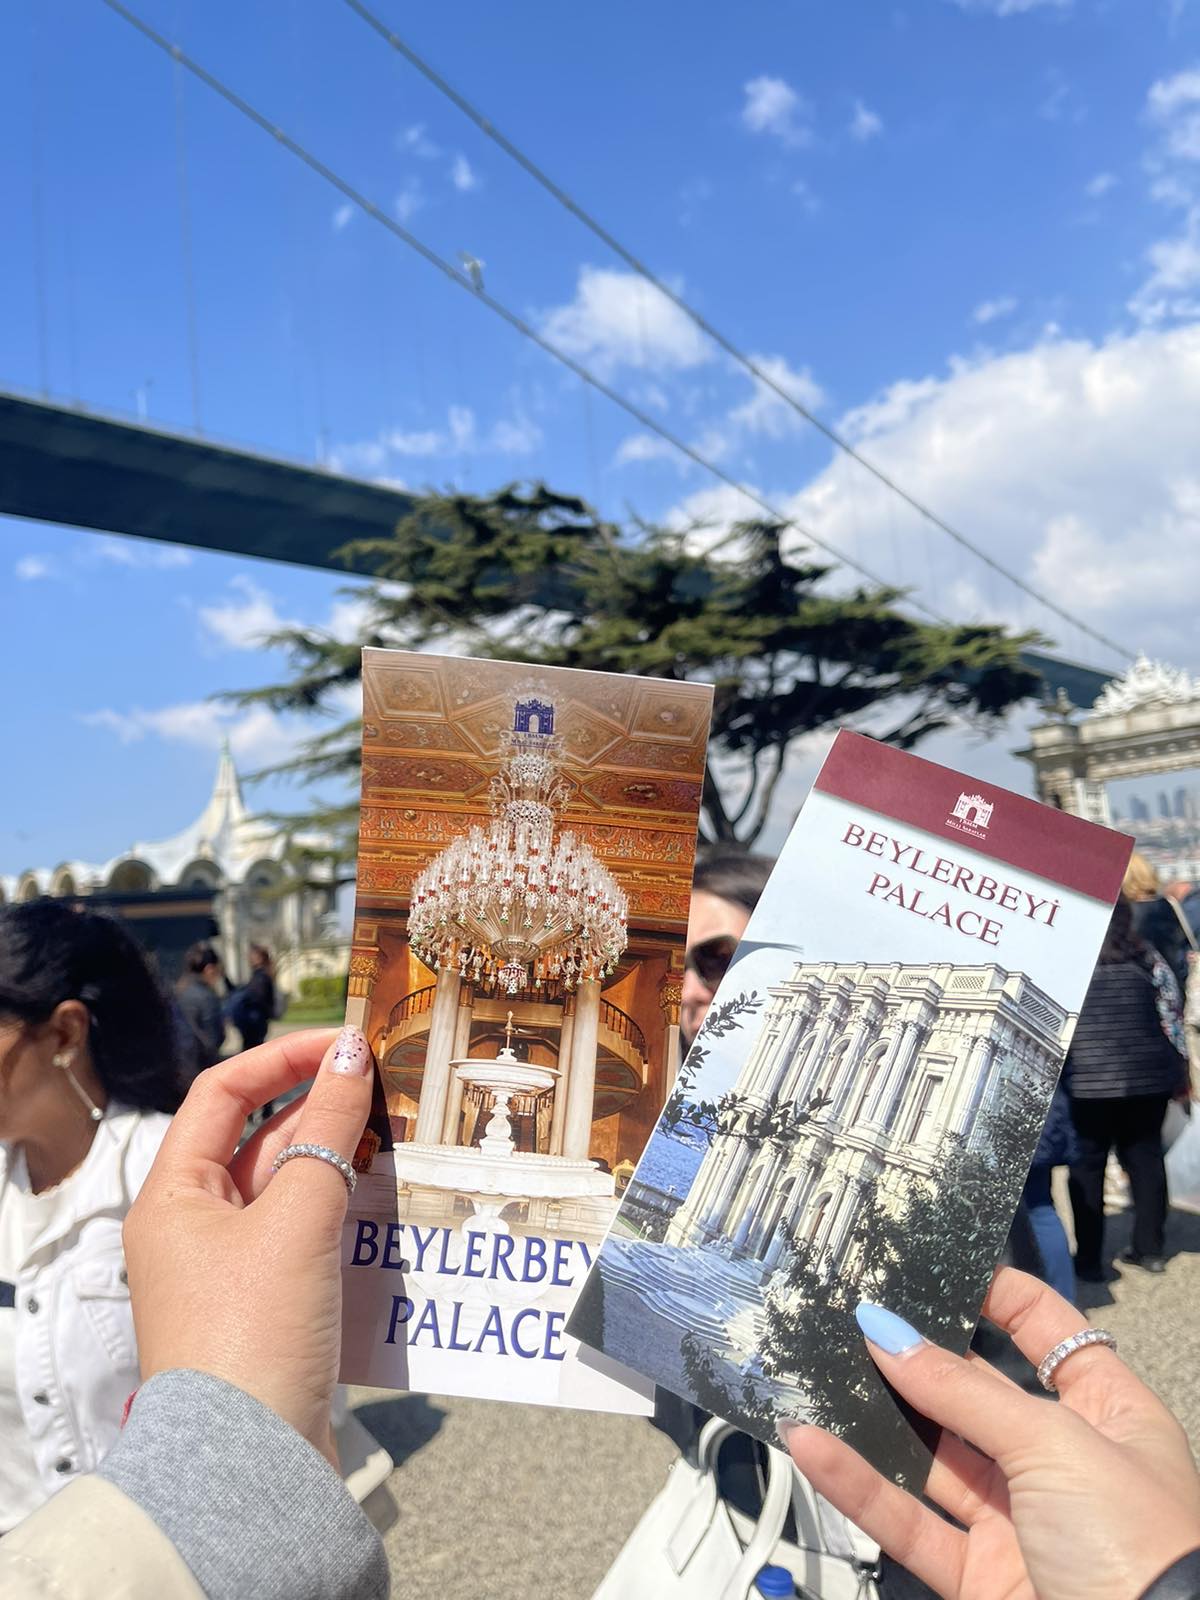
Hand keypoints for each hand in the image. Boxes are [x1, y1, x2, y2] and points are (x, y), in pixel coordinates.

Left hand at [123, 1026, 373, 1465]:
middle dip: (322, 1110)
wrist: (250, 1465)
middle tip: (388, 1086)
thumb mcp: (295, 1219)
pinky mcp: (267, 1308)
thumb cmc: (252, 1334)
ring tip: (401, 1138)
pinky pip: (307, 1236)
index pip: (221, 1093)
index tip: (344, 1043)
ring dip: (341, 1162)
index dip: (282, 1058)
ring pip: (290, 1189)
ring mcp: (230, 1271)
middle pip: (259, 1139)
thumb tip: (348, 1053)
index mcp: (173, 1197)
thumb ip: (326, 1130)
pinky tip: (392, 1203)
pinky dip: (346, 1213)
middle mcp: (193, 1228)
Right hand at [782, 1268, 1199, 1599]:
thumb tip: (888, 1332)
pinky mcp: (980, 1575)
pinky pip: (909, 1522)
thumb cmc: (1139, 1546)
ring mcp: (1019, 1521)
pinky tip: (813, 1446)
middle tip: (854, 1314)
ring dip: (874, 1421)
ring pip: (932, 1459)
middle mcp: (1064, 1463)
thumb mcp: (1055, 1443)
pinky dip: (858, 1485)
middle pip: (977, 1394)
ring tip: (815, 1372)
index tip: (934, 1267)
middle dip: (917, 1359)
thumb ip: (962, 1393)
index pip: (1050, 1334)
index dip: (997, 1297)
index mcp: (1110, 1415)